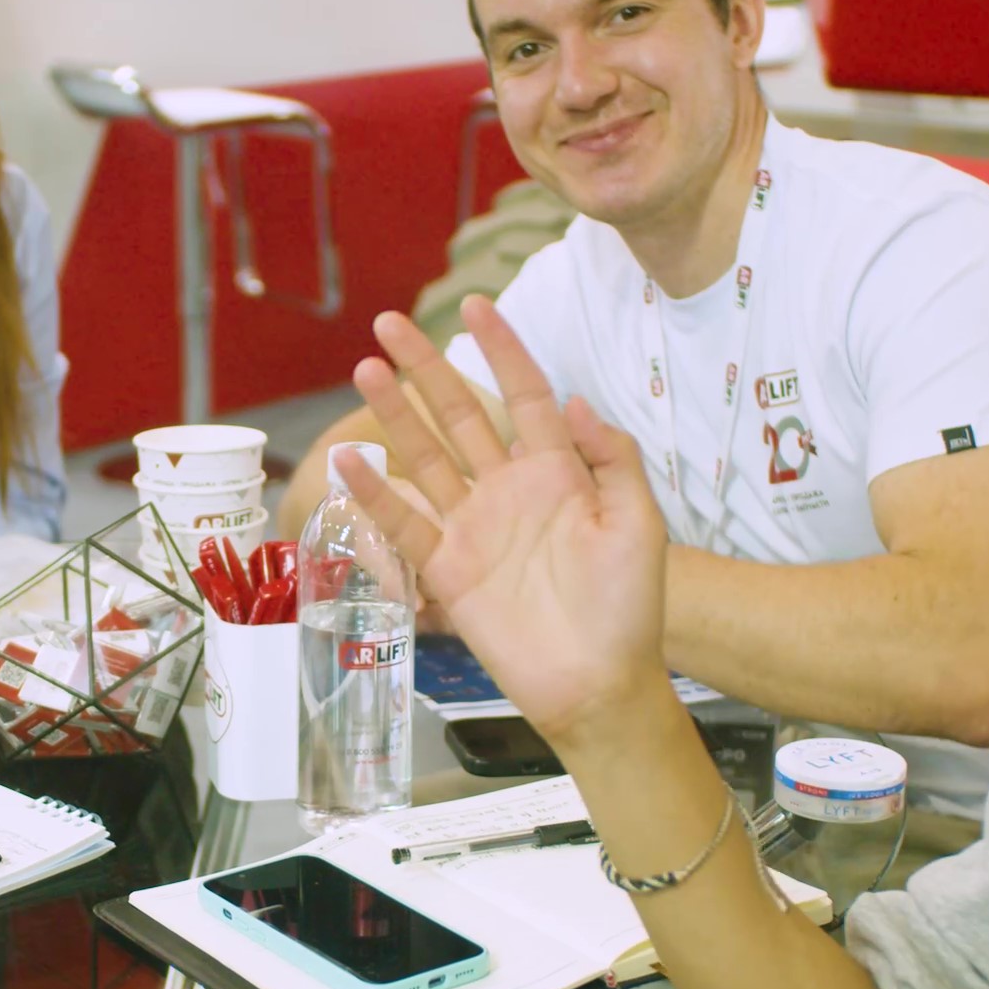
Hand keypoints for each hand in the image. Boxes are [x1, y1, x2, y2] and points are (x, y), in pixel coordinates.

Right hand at [333, 296, 672, 741]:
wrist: (598, 683)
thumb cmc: (628, 608)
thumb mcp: (639, 523)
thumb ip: (611, 459)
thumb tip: (574, 401)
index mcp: (558, 472)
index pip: (525, 395)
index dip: (502, 349)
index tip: (477, 305)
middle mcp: (509, 490)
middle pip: (461, 413)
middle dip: (426, 366)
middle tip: (389, 321)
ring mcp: (474, 527)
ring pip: (425, 456)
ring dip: (395, 412)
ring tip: (365, 368)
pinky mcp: (447, 570)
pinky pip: (404, 523)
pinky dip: (374, 494)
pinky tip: (350, 460)